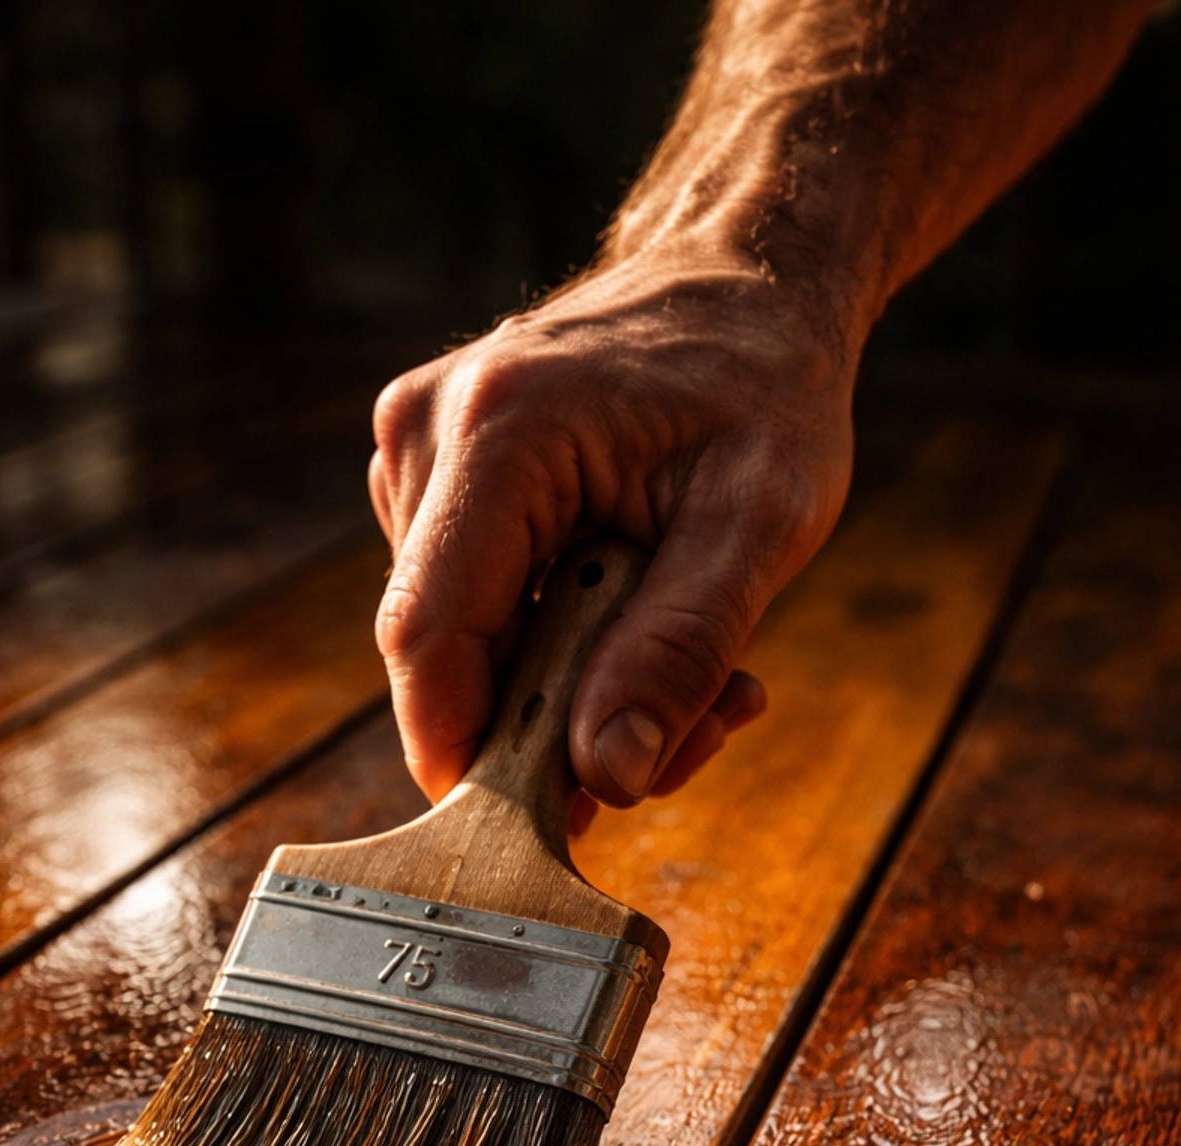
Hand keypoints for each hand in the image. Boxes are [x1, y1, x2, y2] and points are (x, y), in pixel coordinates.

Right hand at [368, 255, 858, 829]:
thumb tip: (608, 777)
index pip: (429, 639)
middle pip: (446, 654)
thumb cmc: (765, 384)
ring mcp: (416, 454)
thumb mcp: (761, 522)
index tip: (536, 829)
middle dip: (553, 727)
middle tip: (690, 731)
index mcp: (498, 430)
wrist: (746, 281)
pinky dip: (552, 647)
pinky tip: (636, 621)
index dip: (466, 755)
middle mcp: (426, 434)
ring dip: (566, 691)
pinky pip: (471, 611)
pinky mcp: (430, 480)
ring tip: (691, 664)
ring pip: (459, 645)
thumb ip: (680, 651)